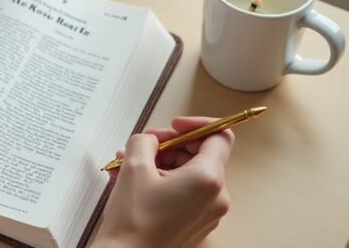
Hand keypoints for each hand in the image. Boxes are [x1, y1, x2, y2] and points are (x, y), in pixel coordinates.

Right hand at [94, 117, 234, 247]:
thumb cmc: (133, 221)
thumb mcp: (134, 166)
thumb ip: (145, 141)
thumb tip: (152, 140)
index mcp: (207, 179)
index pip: (219, 136)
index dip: (195, 125)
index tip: (173, 126)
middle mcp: (216, 197)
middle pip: (201, 155)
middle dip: (170, 146)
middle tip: (143, 147)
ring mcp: (208, 213)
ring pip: (190, 174)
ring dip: (162, 164)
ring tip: (129, 165)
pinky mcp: (196, 224)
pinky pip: (186, 193)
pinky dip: (164, 182)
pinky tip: (136, 182)